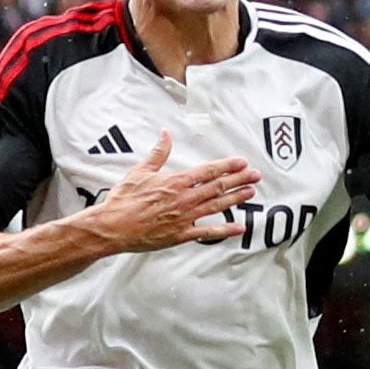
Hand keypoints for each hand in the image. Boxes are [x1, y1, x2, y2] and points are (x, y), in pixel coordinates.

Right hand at [80, 131, 260, 253]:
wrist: (113, 227)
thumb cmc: (124, 199)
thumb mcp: (140, 171)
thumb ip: (158, 153)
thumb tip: (166, 133)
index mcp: (175, 182)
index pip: (208, 171)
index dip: (227, 166)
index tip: (241, 162)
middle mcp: (184, 199)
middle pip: (218, 187)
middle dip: (239, 180)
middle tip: (256, 175)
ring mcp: (184, 217)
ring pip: (217, 206)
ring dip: (236, 199)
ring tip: (251, 192)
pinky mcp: (181, 235)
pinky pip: (208, 232)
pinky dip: (226, 230)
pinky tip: (240, 227)